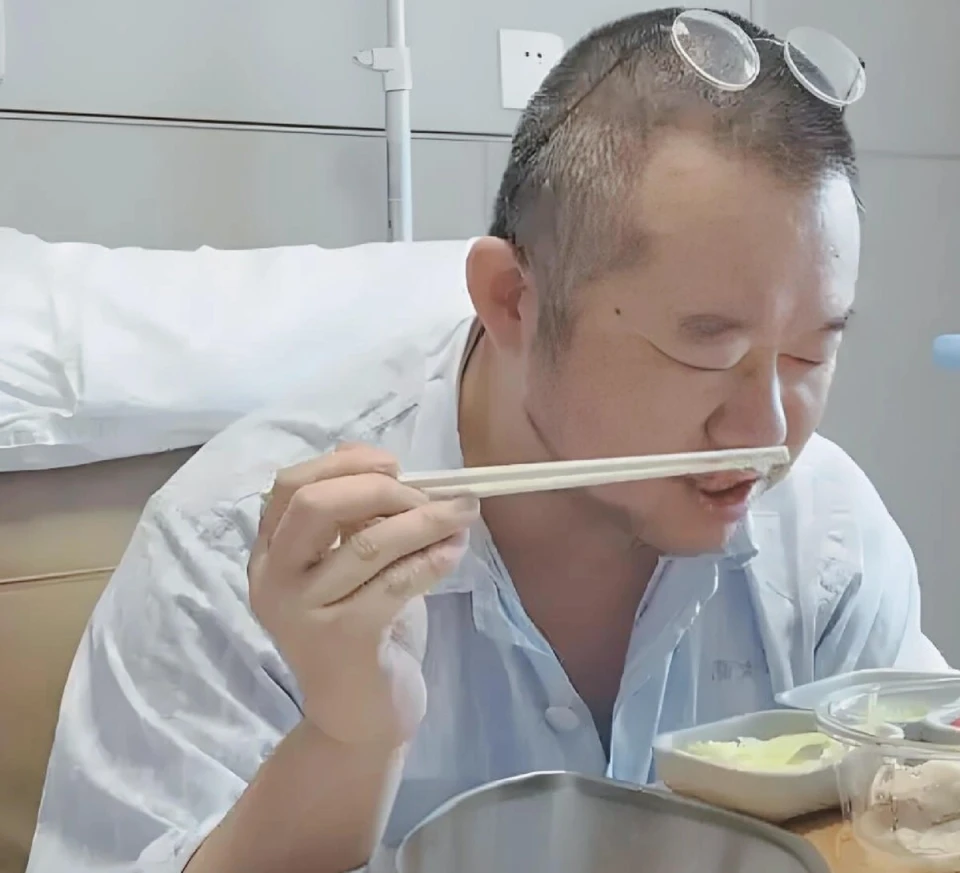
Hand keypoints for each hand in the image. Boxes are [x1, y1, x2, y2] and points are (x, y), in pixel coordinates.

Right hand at [249, 444, 478, 747]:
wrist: (356, 717)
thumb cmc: (359, 631)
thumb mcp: (348, 567)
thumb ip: (354, 518)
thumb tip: (382, 461)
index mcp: (271, 554)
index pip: (290, 484)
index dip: (344, 464)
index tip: (395, 464)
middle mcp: (274, 581)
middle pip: (314, 505)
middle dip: (380, 488)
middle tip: (429, 494)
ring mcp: (303, 614)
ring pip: (366, 545)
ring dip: (425, 520)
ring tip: (463, 513)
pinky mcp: (342, 641)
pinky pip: (395, 583)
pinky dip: (433, 558)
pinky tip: (457, 549)